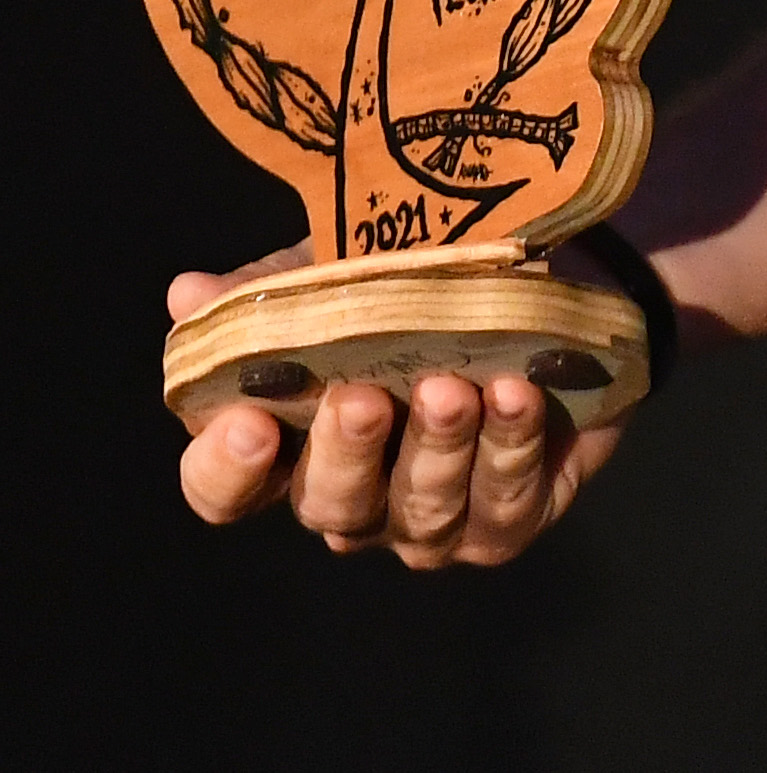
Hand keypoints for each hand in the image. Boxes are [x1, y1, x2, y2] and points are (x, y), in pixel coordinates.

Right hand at [171, 244, 624, 566]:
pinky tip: (517, 395)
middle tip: (364, 398)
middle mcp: (353, 500)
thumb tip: (189, 293)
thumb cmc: (425, 290)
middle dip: (345, 453)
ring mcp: (430, 522)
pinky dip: (509, 446)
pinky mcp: (508, 518)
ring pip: (420, 511)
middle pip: (328, 505)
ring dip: (436, 448)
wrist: (550, 284)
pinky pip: (503, 502)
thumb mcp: (345, 271)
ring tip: (453, 387)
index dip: (225, 469)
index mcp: (291, 447)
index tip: (247, 422)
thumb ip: (273, 290)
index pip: (225, 489)